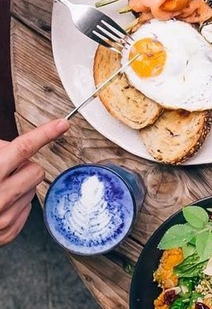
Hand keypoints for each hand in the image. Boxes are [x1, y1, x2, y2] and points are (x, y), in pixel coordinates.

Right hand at [0, 119, 68, 245]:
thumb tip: (13, 146)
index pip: (21, 149)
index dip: (44, 134)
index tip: (61, 125)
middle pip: (36, 170)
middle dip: (25, 167)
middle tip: (6, 172)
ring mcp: (4, 218)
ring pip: (34, 189)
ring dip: (20, 186)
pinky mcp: (9, 232)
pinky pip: (27, 208)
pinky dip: (16, 204)